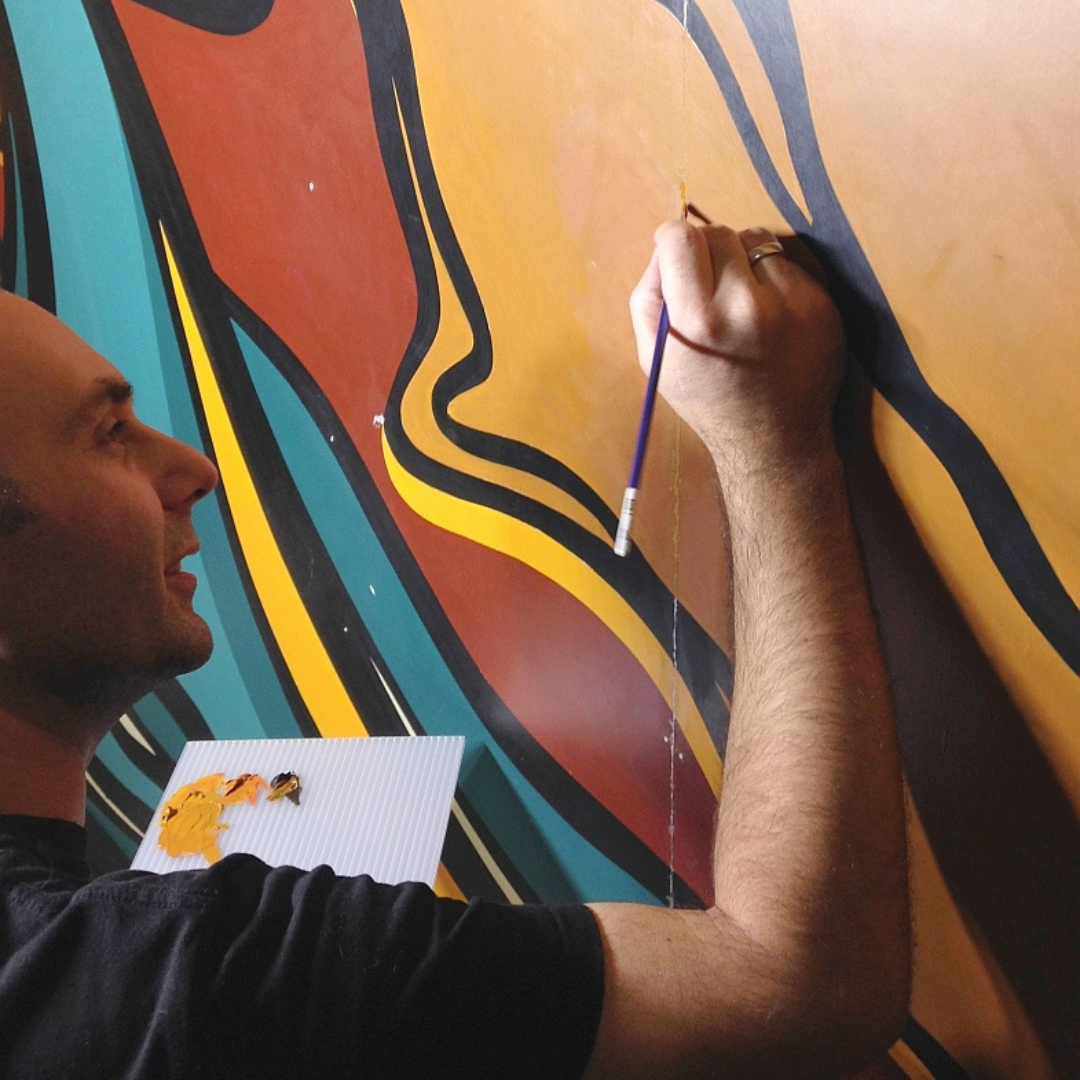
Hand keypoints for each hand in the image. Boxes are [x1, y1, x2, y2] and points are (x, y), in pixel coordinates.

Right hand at [629, 222, 845, 475]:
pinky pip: (787, 264)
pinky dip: (774, 280)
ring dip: (743, 260)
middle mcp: (745, 305)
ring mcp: (789, 302)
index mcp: (697, 321)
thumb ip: (649, 297)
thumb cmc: (707, 398)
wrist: (773, 440)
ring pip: (756, 241)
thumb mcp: (656, 359)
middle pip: (718, 232)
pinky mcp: (820, 303)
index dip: (672, 238)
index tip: (676, 251)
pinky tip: (771, 316)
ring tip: (742, 299)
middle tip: (708, 281)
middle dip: (707, 249)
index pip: (681, 238)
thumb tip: (663, 247)